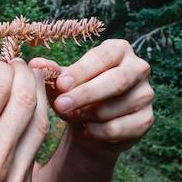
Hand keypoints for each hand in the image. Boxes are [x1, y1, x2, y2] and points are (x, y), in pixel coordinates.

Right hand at [0, 59, 49, 181]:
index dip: (2, 68)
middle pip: (26, 100)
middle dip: (26, 75)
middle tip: (20, 66)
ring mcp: (13, 179)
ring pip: (40, 123)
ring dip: (39, 97)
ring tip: (30, 84)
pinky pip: (35, 148)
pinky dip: (33, 125)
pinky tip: (26, 116)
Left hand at [29, 39, 153, 157]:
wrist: (92, 127)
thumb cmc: (76, 95)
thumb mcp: (62, 83)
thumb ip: (51, 73)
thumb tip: (34, 65)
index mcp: (119, 50)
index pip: (103, 57)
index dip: (82, 71)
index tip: (61, 84)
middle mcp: (139, 68)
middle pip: (116, 81)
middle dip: (86, 94)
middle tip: (60, 105)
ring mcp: (146, 94)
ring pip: (115, 107)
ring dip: (88, 115)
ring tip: (72, 116)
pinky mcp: (147, 119)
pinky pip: (119, 128)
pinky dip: (97, 132)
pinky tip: (86, 130)